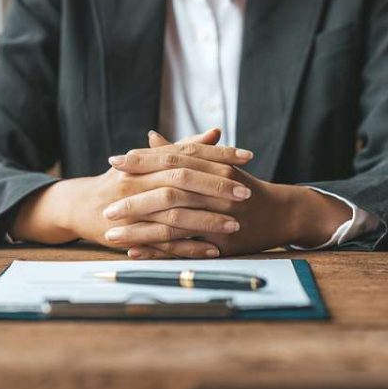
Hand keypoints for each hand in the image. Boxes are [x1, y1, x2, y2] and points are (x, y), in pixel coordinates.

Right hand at [10, 129, 253, 257]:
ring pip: (174, 213)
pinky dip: (188, 247)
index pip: (187, 152)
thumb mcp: (149, 160)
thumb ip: (183, 146)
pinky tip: (212, 250)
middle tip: (246, 192)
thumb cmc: (121, 180)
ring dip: (206, 219)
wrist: (80, 205)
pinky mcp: (131, 235)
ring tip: (235, 224)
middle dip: (215, 186)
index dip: (218, 153)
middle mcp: (139, 181)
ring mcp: (133, 209)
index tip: (248, 156)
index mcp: (147, 161)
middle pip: (181, 180)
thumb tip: (216, 132)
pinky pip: (163, 243)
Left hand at [118, 133, 351, 258]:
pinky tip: (135, 252)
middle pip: (168, 192)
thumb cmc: (243, 185)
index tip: (114, 162)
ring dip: (140, 230)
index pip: (171, 159)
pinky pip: (185, 247)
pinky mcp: (223, 242)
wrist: (282, 212)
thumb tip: (150, 136)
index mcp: (213, 166)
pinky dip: (159, 250)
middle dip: (134, 199)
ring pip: (172, 223)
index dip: (142, 161)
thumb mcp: (216, 164)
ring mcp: (220, 216)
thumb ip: (183, 150)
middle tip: (105, 207)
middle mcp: (216, 189)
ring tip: (110, 234)